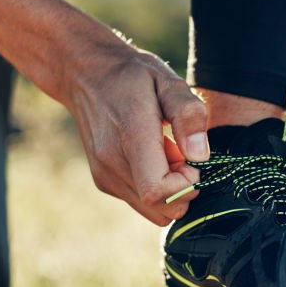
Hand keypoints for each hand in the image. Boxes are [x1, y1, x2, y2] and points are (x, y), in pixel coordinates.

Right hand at [61, 30, 210, 224]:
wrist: (85, 75)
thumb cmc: (132, 75)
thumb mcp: (167, 81)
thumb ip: (188, 114)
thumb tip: (200, 156)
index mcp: (130, 136)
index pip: (158, 191)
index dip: (186, 184)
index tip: (192, 159)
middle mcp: (111, 163)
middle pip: (161, 209)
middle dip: (183, 189)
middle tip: (181, 154)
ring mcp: (104, 176)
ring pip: (153, 211)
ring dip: (169, 190)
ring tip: (166, 153)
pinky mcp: (104, 182)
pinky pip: (141, 202)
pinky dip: (154, 187)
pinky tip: (151, 156)